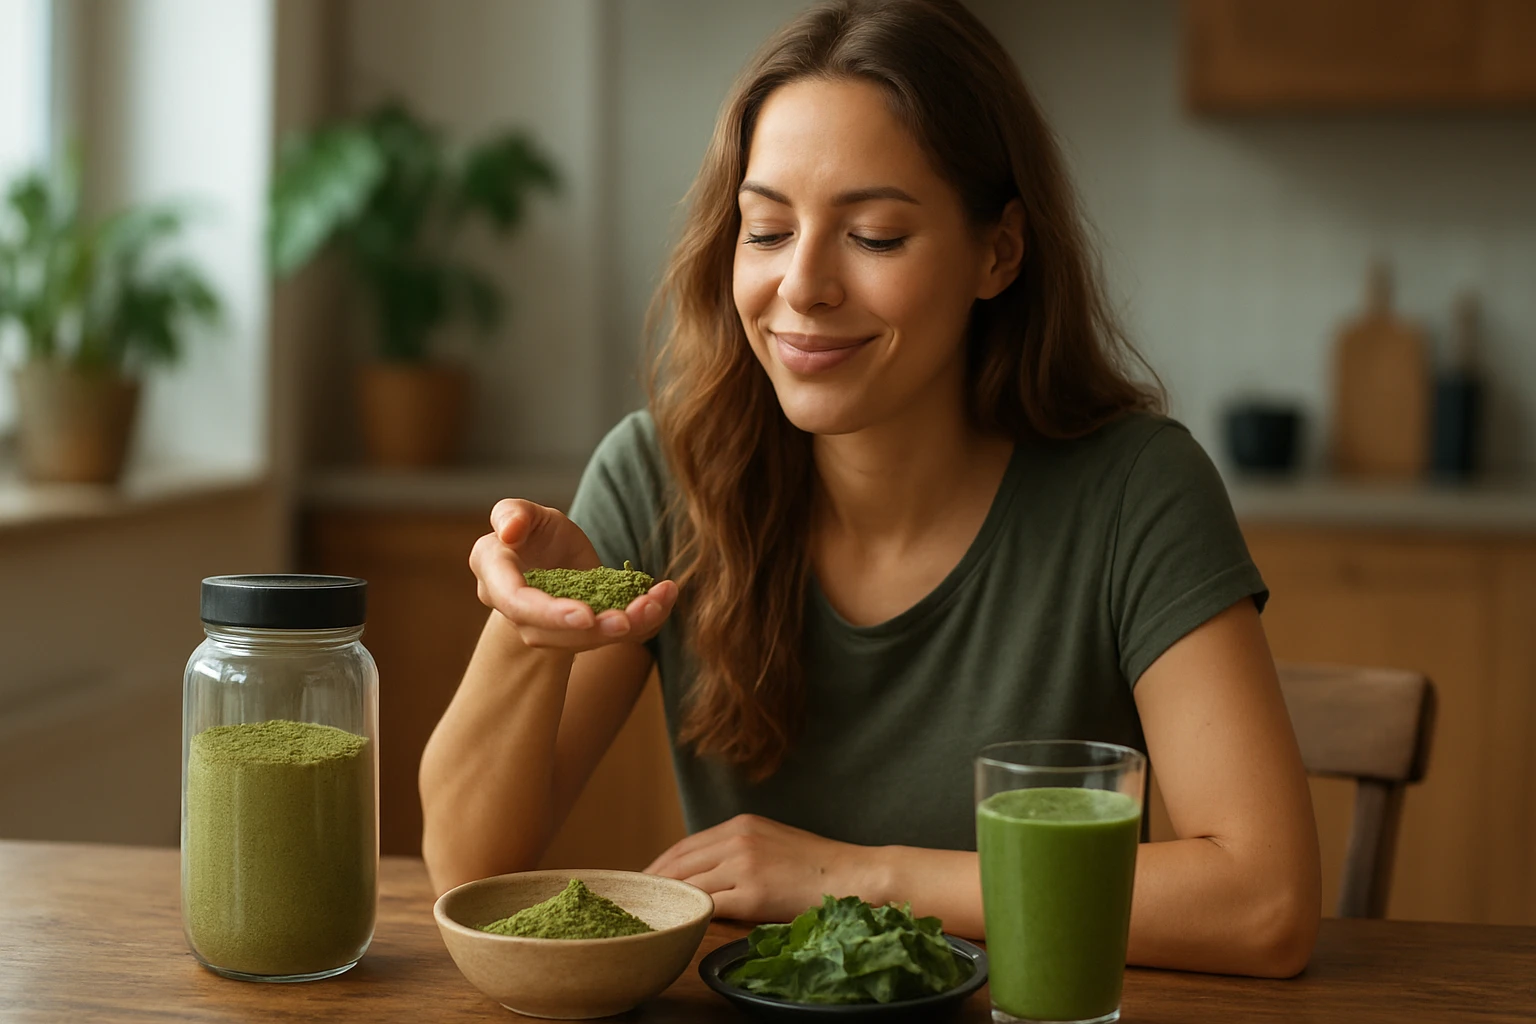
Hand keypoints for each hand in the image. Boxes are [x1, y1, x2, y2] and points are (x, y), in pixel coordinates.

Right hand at [470, 498, 677, 650]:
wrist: (548, 561)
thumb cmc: (533, 532)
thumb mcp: (525, 512)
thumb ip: (513, 514)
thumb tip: (509, 531)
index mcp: (494, 575)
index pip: (516, 601)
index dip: (549, 613)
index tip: (586, 614)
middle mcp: (515, 611)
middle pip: (551, 631)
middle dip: (593, 629)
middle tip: (628, 620)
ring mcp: (545, 630)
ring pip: (582, 640)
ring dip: (623, 628)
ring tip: (654, 605)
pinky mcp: (579, 635)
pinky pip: (609, 635)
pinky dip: (640, 622)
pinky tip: (663, 599)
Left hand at [644, 813, 887, 922]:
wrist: (853, 875)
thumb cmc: (818, 866)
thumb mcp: (774, 842)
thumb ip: (739, 849)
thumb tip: (707, 871)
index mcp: (741, 825)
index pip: (686, 845)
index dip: (660, 865)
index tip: (644, 881)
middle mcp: (738, 839)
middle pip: (679, 862)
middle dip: (654, 882)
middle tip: (636, 901)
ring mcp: (744, 864)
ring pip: (689, 883)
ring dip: (667, 900)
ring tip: (652, 915)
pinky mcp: (753, 892)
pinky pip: (709, 905)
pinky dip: (690, 914)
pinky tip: (680, 923)